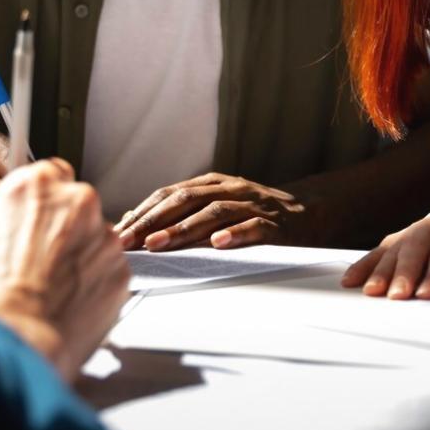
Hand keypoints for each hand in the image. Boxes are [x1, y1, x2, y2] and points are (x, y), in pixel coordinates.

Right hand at [0, 159, 129, 379]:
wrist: (14, 339)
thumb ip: (13, 224)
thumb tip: (21, 232)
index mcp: (32, 186)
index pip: (52, 174)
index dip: (47, 203)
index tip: (42, 220)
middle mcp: (74, 199)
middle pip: (79, 206)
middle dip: (67, 231)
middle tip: (44, 265)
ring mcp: (103, 233)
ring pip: (97, 240)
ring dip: (83, 259)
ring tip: (55, 292)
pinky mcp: (122, 266)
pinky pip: (110, 270)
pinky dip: (97, 285)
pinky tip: (72, 305)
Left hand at [112, 172, 308, 250]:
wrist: (311, 213)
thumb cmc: (255, 215)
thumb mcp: (219, 207)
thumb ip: (183, 213)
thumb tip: (136, 224)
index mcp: (213, 184)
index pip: (169, 194)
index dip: (143, 212)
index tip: (118, 233)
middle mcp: (231, 189)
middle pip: (185, 199)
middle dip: (153, 221)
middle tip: (128, 242)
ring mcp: (254, 204)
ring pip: (214, 213)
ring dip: (183, 228)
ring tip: (159, 244)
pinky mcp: (276, 224)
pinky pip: (254, 227)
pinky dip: (235, 234)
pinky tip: (218, 245)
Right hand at [339, 201, 429, 299]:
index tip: (427, 295)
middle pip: (417, 245)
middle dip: (405, 272)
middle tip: (397, 298)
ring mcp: (414, 229)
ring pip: (396, 247)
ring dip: (381, 269)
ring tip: (372, 294)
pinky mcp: (401, 237)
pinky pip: (380, 249)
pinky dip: (365, 264)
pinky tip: (351, 281)